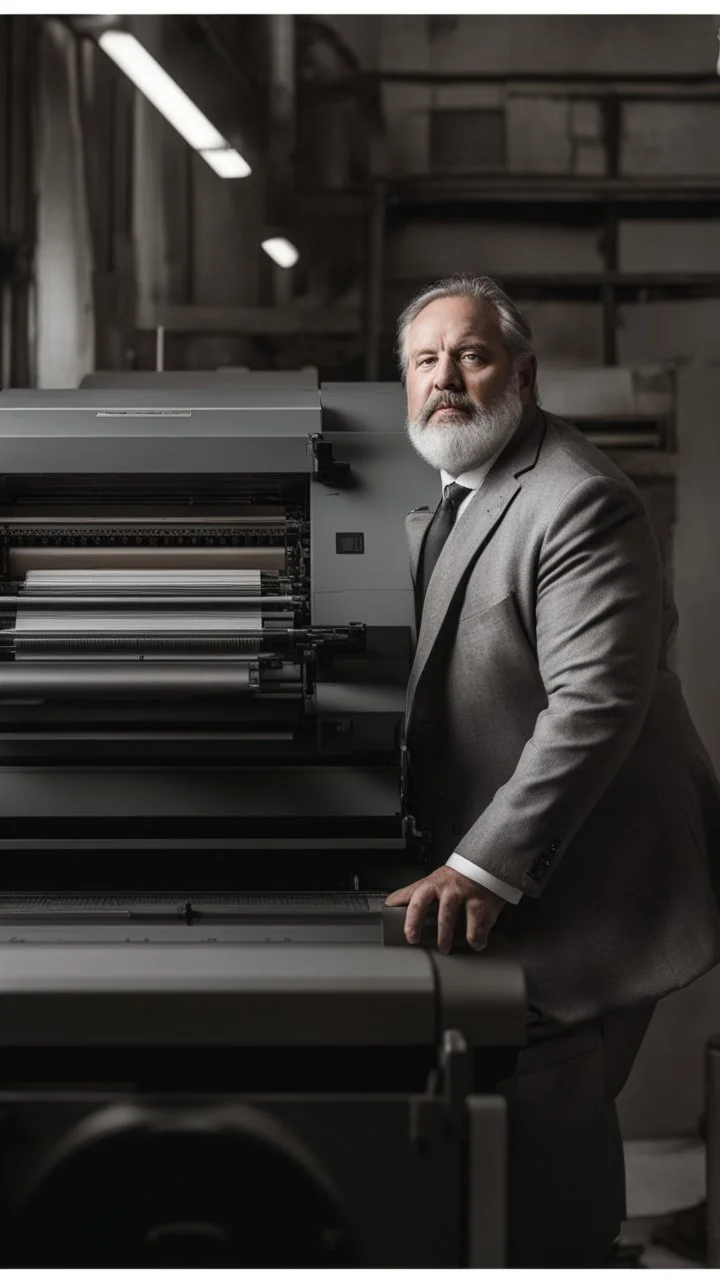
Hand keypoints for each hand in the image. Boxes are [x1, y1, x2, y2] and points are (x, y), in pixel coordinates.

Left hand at [385, 866, 504, 954]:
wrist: (483, 864)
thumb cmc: (453, 877)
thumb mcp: (430, 881)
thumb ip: (411, 893)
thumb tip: (389, 903)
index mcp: (433, 885)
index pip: (419, 902)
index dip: (413, 921)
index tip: (411, 938)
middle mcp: (452, 890)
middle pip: (445, 917)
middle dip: (442, 937)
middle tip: (438, 948)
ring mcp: (470, 897)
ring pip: (466, 926)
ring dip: (459, 941)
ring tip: (448, 948)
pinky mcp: (486, 906)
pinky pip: (481, 930)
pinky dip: (477, 941)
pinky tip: (475, 943)